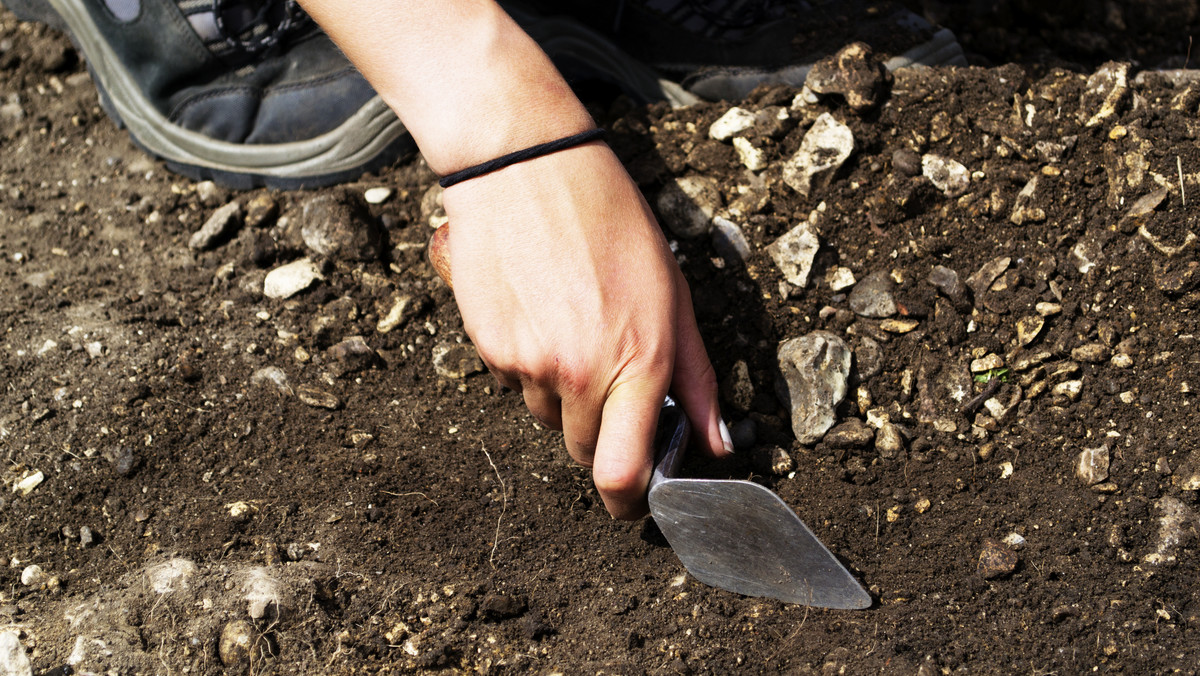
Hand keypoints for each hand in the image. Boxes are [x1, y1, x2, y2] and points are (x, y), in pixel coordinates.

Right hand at [440, 142, 731, 518]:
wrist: (524, 166)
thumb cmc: (609, 218)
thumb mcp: (674, 292)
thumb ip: (697, 376)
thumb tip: (716, 442)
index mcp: (639, 360)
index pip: (623, 472)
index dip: (626, 503)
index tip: (630, 504)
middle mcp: (581, 372)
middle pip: (583, 450)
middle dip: (599, 431)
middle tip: (605, 373)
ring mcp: (529, 363)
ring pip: (544, 415)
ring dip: (560, 392)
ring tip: (569, 324)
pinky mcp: (489, 347)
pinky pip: (509, 382)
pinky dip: (524, 363)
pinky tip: (536, 311)